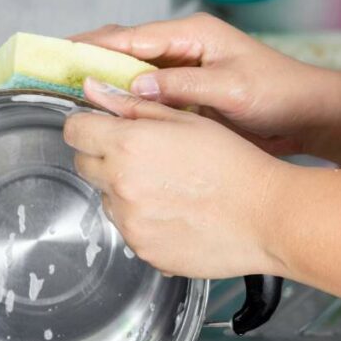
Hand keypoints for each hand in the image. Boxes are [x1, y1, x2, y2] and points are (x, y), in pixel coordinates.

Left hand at [63, 78, 286, 278]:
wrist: (266, 215)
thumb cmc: (233, 164)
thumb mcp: (184, 120)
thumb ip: (131, 106)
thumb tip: (94, 90)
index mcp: (127, 145)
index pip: (74, 130)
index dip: (87, 124)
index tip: (99, 127)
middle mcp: (120, 186)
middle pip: (84, 165)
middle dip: (104, 157)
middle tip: (143, 156)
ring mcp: (129, 223)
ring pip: (106, 200)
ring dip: (124, 191)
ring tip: (168, 187)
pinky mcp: (143, 250)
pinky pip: (128, 230)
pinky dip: (143, 221)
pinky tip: (176, 212)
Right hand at [71, 13, 334, 156]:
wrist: (311, 115)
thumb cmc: (281, 94)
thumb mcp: (232, 90)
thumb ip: (182, 88)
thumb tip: (134, 88)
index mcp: (191, 34)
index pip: (129, 37)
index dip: (91, 46)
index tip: (58, 53)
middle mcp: (183, 47)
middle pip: (123, 50)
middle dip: (88, 61)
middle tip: (52, 76)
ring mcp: (184, 71)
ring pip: (132, 74)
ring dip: (104, 84)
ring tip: (68, 98)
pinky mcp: (187, 94)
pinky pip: (147, 96)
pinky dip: (125, 104)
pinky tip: (107, 118)